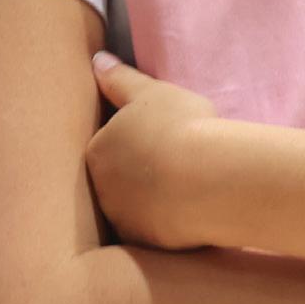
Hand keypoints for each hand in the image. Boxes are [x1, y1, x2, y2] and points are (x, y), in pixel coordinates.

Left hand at [85, 51, 221, 250]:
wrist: (207, 178)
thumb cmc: (180, 126)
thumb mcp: (151, 93)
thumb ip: (120, 78)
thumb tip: (97, 60)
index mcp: (98, 150)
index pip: (110, 146)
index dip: (135, 142)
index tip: (159, 139)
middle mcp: (101, 188)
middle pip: (117, 179)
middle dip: (138, 174)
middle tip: (172, 164)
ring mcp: (122, 218)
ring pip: (134, 207)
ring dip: (151, 200)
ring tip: (185, 189)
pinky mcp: (145, 243)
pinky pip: (153, 231)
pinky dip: (166, 224)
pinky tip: (188, 213)